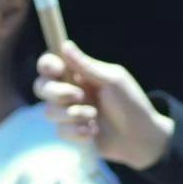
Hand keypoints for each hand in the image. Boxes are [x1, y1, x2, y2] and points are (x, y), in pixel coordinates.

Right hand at [35, 43, 169, 168]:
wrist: (141, 138)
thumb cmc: (131, 104)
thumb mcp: (112, 81)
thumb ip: (87, 66)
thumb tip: (65, 45)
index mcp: (78, 74)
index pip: (50, 64)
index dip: (47, 65)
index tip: (57, 69)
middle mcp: (69, 91)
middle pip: (41, 87)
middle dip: (56, 92)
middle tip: (79, 96)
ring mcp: (69, 113)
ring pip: (48, 111)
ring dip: (72, 114)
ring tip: (94, 116)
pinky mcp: (72, 133)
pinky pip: (60, 131)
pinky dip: (77, 132)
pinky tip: (93, 132)